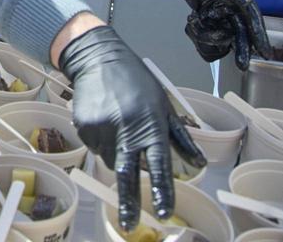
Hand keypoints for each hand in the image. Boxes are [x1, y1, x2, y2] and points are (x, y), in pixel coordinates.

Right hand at [60, 25, 206, 230]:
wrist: (97, 58)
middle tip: (128, 224)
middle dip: (129, 201)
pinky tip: (105, 121)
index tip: (163, 212)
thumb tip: (198, 164)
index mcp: (149, 125)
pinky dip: (101, 142)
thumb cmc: (137, 80)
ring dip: (116, 155)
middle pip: (127, 174)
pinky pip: (95, 146)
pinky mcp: (84, 127)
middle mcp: (125, 130)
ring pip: (110, 159)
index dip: (162, 191)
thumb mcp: (163, 105)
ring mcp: (102, 129)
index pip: (159, 165)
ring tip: (118, 129)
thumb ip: (179, 137)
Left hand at [161, 0, 271, 68]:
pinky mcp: (206, 18)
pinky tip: (191, 23)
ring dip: (209, 37)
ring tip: (195, 24)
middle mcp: (233, 8)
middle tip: (241, 64)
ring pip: (223, 37)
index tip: (266, 53)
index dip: (260, 37)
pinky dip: (198, 35)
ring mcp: (219, 14)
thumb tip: (240, 2)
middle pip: (241, 33)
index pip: (254, 19)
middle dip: (241, 48)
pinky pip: (207, 35)